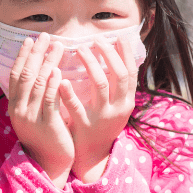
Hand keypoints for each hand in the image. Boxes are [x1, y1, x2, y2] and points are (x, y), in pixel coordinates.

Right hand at [7, 33, 74, 188]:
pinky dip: (52, 84)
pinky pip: (49, 100)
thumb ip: (33, 95)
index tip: (30, 39)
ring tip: (58, 46)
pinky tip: (59, 71)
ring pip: (37, 84)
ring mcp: (31, 117)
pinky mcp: (47, 125)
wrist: (48, 164)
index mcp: (15, 104)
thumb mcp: (32, 114)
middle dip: (36, 53)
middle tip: (45, 36)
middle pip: (26, 74)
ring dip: (47, 62)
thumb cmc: (44, 135)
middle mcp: (19, 109)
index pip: (16, 74)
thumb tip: (39, 69)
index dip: (23, 55)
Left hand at [59, 36, 137, 182]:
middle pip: (118, 74)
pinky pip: (76, 106)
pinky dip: (69, 91)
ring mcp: (101, 116)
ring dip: (90, 64)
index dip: (125, 53)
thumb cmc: (102, 123)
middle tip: (95, 40)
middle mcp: (118, 108)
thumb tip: (120, 54)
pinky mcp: (84, 125)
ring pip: (99, 84)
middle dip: (108, 54)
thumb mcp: (116, 105)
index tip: (117, 36)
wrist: (93, 155)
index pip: (131, 72)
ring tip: (80, 49)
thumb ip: (117, 85)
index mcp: (127, 101)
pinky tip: (61, 79)